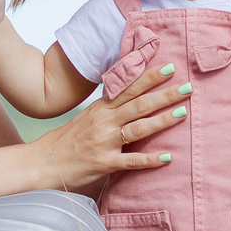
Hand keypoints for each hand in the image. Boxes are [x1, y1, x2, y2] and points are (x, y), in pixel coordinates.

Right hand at [33, 60, 193, 188]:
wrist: (43, 162)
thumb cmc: (68, 140)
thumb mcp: (87, 117)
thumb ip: (109, 107)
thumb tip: (131, 93)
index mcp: (101, 109)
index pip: (129, 88)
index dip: (149, 77)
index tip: (169, 67)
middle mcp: (104, 122)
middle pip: (139, 104)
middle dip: (165, 94)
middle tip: (187, 86)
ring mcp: (104, 142)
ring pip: (138, 128)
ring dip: (162, 120)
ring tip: (183, 112)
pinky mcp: (104, 163)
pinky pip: (131, 161)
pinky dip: (150, 160)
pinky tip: (167, 157)